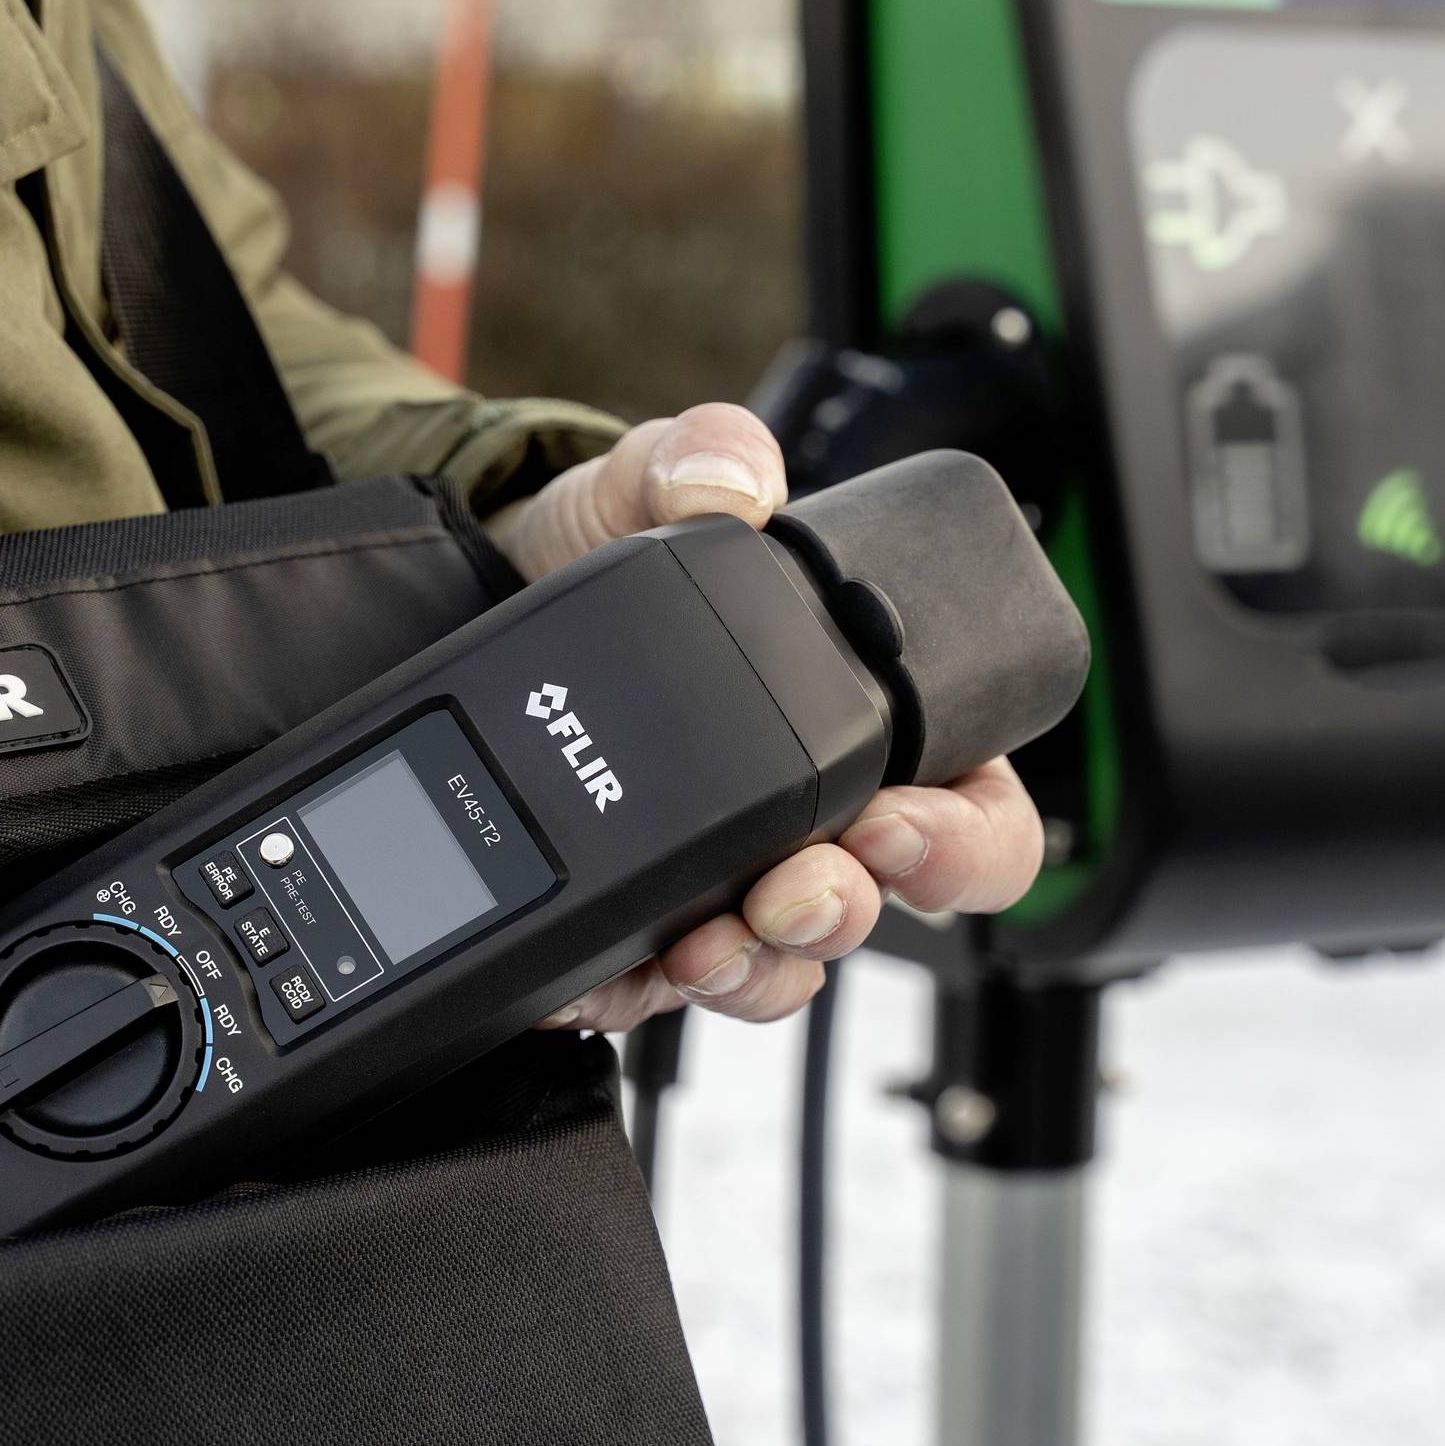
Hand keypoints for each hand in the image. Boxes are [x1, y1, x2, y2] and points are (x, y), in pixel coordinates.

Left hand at [482, 404, 1048, 1033]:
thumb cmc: (600, 547)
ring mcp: (724, 885)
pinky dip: (654, 985)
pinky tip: (627, 959)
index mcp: (863, 724)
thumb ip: (699, 455)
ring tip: (712, 934)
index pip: (972, 812)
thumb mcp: (645, 481)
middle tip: (800, 885)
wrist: (472, 596)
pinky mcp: (633, 928)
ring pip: (782, 970)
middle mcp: (809, 821)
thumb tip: (732, 480)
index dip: (963, 840)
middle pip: (887, 913)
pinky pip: (666, 991)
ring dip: (760, 966)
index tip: (896, 820)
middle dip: (853, 913)